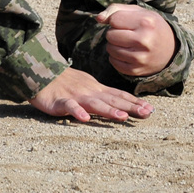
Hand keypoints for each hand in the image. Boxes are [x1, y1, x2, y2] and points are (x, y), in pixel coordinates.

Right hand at [28, 67, 152, 122]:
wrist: (42, 74)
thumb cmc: (66, 82)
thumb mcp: (88, 86)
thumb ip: (102, 96)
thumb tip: (121, 104)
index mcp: (97, 89)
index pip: (119, 96)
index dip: (134, 102)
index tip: (151, 109)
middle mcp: (90, 92)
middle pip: (112, 100)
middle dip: (130, 107)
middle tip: (147, 113)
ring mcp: (76, 96)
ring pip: (94, 104)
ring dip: (109, 110)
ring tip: (122, 116)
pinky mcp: (60, 101)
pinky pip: (69, 107)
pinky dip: (77, 111)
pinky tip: (84, 118)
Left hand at [96, 3, 175, 76]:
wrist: (171, 51)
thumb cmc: (152, 27)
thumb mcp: (139, 12)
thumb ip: (116, 9)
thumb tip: (98, 18)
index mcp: (146, 22)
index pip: (114, 19)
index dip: (117, 20)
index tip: (127, 22)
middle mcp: (144, 40)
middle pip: (110, 35)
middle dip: (114, 32)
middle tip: (126, 33)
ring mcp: (140, 58)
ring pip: (110, 49)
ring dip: (114, 45)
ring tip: (126, 42)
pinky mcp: (136, 70)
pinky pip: (113, 62)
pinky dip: (116, 57)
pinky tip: (127, 52)